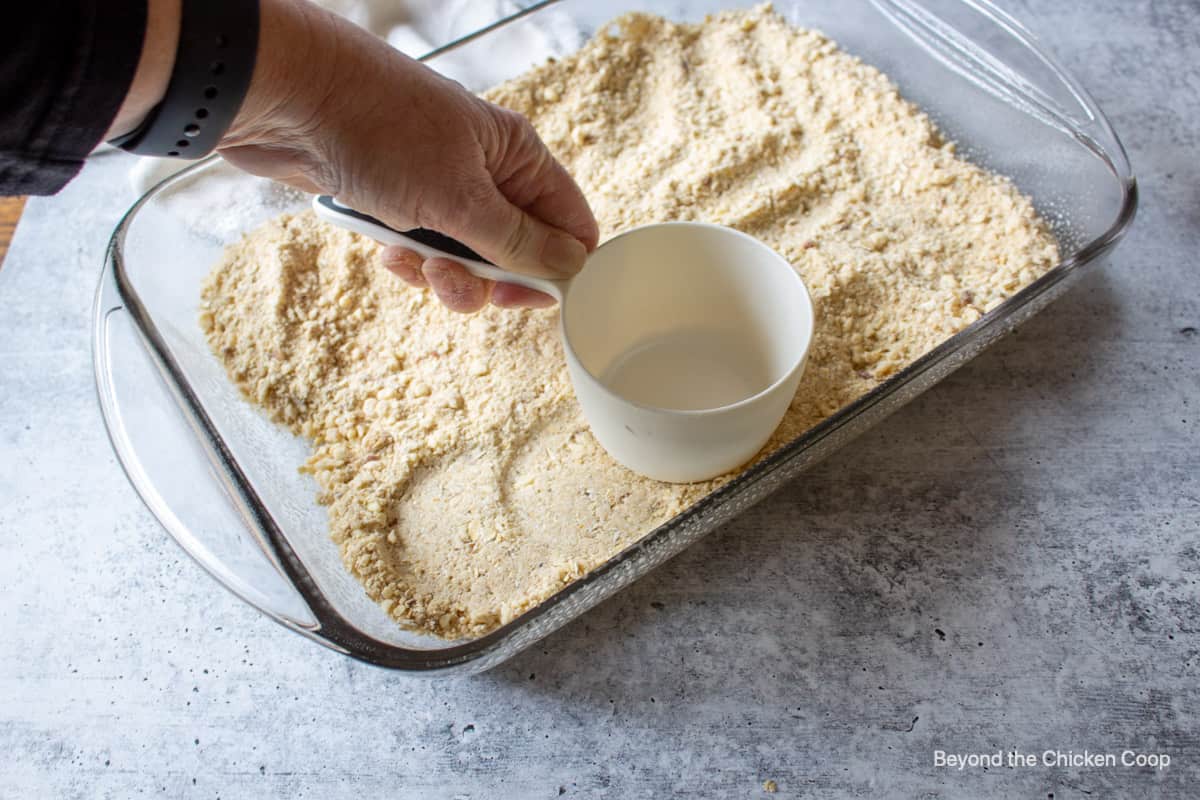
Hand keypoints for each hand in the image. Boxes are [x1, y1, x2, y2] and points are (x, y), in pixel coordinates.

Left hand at [217, 0, 597, 311]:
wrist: (289, 98)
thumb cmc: (379, 128)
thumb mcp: (459, 198)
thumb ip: (517, 242)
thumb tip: (571, 267)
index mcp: (516, 156)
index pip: (568, 224)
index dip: (558, 269)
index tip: (528, 298)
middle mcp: (485, 171)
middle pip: (516, 251)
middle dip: (488, 279)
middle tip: (459, 280)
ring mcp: (441, 187)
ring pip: (466, 258)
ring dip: (442, 274)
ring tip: (413, 259)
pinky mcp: (399, 201)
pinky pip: (422, 250)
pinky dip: (407, 259)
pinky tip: (384, 247)